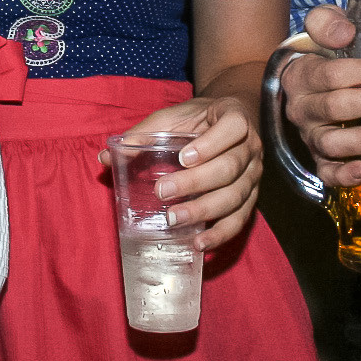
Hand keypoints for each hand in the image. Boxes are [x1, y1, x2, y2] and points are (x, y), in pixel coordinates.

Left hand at [100, 95, 260, 251]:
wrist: (232, 120)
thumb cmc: (199, 118)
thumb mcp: (174, 116)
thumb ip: (143, 133)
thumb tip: (105, 157)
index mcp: (236, 118)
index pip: (233, 128)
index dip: (211, 144)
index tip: (184, 157)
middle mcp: (251, 148)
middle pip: (229, 168)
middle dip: (196, 183)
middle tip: (163, 193)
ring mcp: (254, 175)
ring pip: (235, 196)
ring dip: (204, 211)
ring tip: (174, 220)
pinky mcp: (251, 198)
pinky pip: (240, 219)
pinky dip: (221, 234)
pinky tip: (200, 244)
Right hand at [281, 4, 360, 187]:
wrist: (297, 85)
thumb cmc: (319, 55)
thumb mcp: (318, 28)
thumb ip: (327, 22)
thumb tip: (345, 33)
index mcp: (301, 75)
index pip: (333, 74)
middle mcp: (301, 109)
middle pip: (336, 107)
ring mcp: (309, 137)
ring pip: (332, 142)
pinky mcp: (319, 160)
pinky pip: (326, 173)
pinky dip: (344, 175)